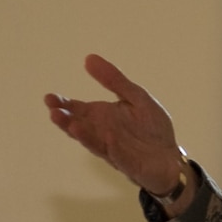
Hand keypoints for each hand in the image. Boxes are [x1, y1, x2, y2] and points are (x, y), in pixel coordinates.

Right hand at [44, 55, 187, 196]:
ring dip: (83, 135)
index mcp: (102, 116)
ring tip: (72, 125)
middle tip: (53, 112)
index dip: (63, 104)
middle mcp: (102, 133)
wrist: (171, 158)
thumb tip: (89, 58)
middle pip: (80, 126)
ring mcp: (114, 149)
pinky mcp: (129, 163)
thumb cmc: (151, 129)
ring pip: (94, 142)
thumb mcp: (136, 97)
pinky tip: (109, 138)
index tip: (49, 98)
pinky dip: (114, 148)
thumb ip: (114, 80)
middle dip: (67, 120)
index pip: (78, 109)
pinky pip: (119, 155)